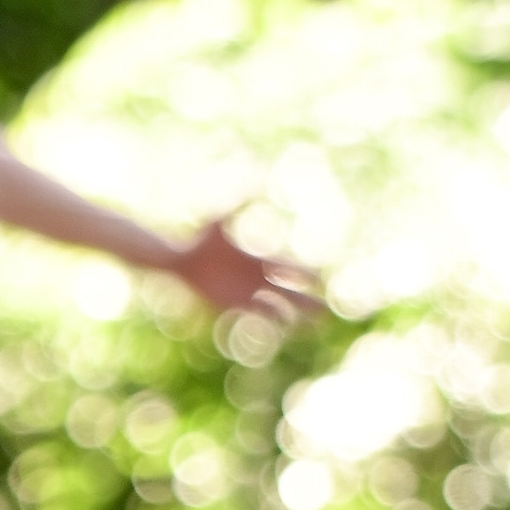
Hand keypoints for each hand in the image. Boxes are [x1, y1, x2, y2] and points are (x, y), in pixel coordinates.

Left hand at [178, 218, 322, 324]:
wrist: (183, 260)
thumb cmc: (201, 239)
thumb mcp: (219, 219)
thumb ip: (238, 204)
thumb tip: (258, 184)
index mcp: (258, 258)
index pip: (288, 266)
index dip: (304, 273)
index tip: (321, 278)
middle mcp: (257, 276)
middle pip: (289, 290)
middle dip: (307, 300)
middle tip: (326, 310)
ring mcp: (247, 291)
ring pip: (277, 305)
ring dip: (294, 313)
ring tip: (312, 324)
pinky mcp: (234, 303)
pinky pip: (257, 313)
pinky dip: (271, 317)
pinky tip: (285, 325)